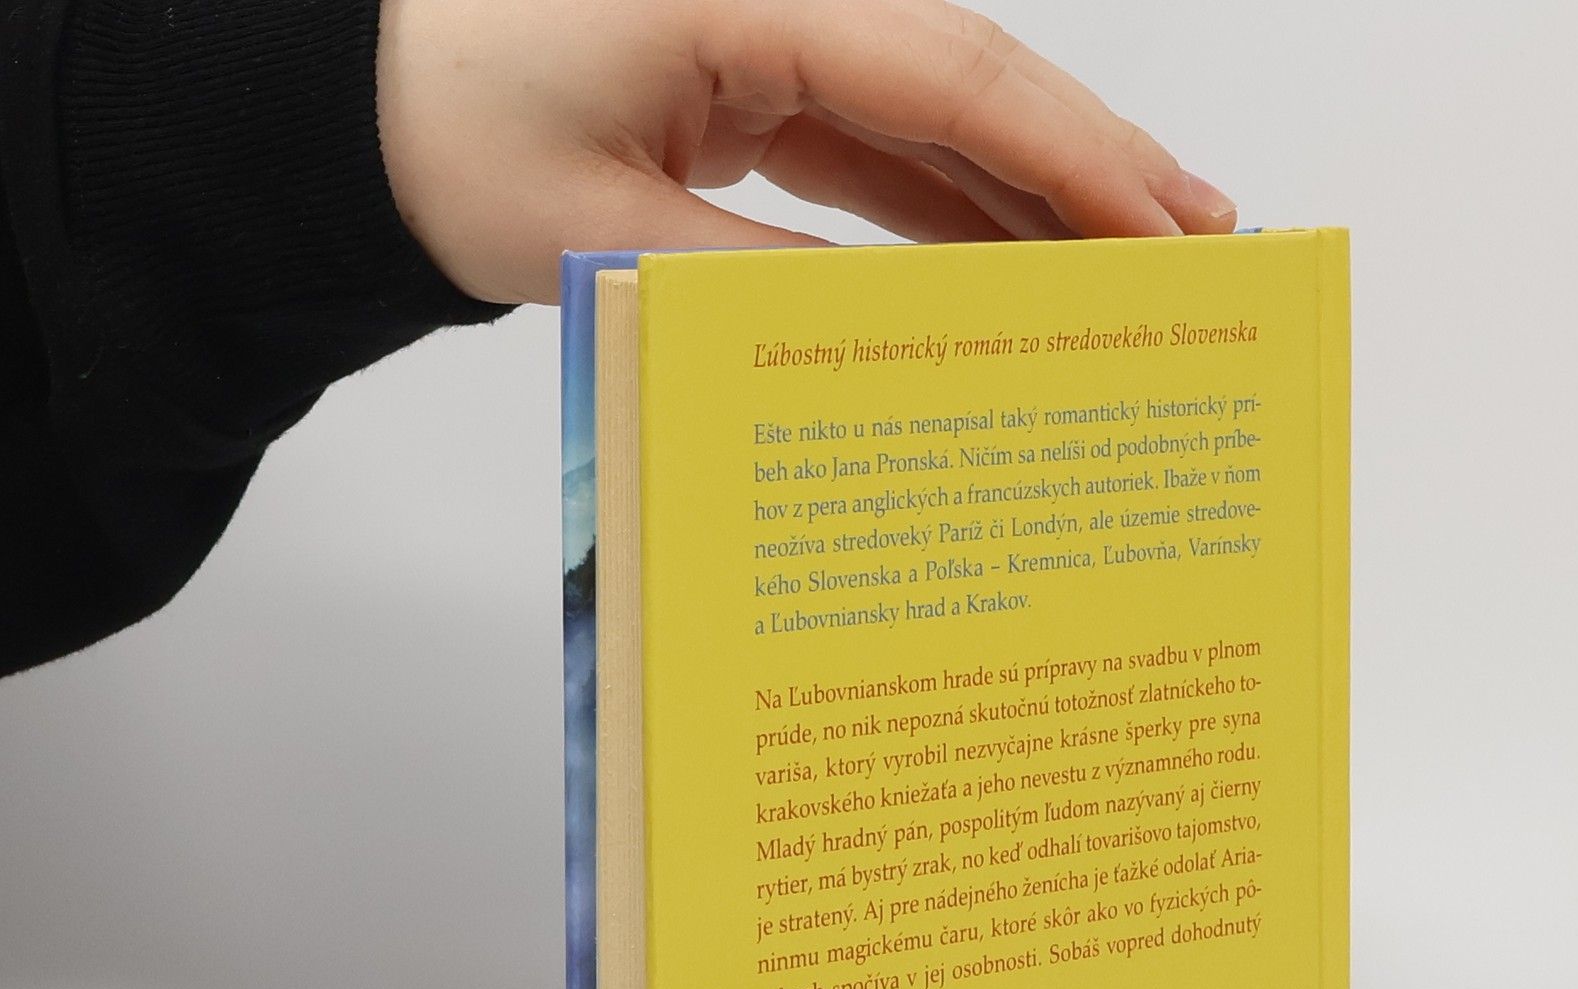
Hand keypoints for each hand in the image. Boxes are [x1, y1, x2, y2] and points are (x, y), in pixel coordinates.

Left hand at [375, 0, 1238, 305]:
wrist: (346, 112)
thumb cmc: (443, 139)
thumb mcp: (608, 238)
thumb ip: (774, 286)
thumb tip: (919, 340)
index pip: (954, 79)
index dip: (1073, 160)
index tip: (1164, 234)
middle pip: (975, 81)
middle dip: (1092, 166)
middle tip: (1204, 244)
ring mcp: (773, 31)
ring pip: (940, 113)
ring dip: (1033, 191)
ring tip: (1136, 263)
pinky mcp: (754, 76)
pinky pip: (879, 142)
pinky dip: (949, 207)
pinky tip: (1012, 267)